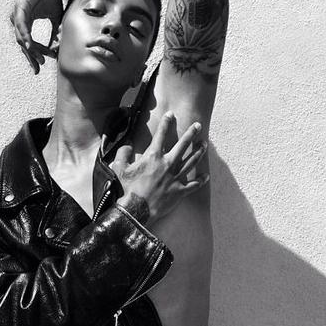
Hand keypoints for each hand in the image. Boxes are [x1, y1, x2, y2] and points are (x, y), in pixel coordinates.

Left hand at [10, 0, 62, 74]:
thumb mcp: (55, 18)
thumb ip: (54, 33)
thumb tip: (57, 47)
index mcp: (25, 22)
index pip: (28, 43)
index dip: (34, 56)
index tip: (40, 66)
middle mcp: (19, 19)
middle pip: (23, 44)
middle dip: (31, 56)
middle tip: (38, 67)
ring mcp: (17, 13)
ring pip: (21, 37)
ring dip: (30, 49)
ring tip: (38, 59)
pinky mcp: (19, 7)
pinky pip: (21, 25)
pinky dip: (25, 36)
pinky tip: (29, 45)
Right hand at [112, 112, 208, 226]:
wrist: (137, 210)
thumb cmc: (127, 189)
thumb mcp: (119, 168)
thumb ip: (123, 153)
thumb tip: (127, 145)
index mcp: (153, 157)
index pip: (161, 135)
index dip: (166, 123)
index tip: (171, 114)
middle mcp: (167, 164)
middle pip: (182, 145)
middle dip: (191, 133)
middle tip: (198, 125)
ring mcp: (175, 178)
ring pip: (191, 161)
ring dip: (199, 152)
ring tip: (205, 144)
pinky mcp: (180, 191)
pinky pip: (194, 185)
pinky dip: (201, 181)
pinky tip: (206, 176)